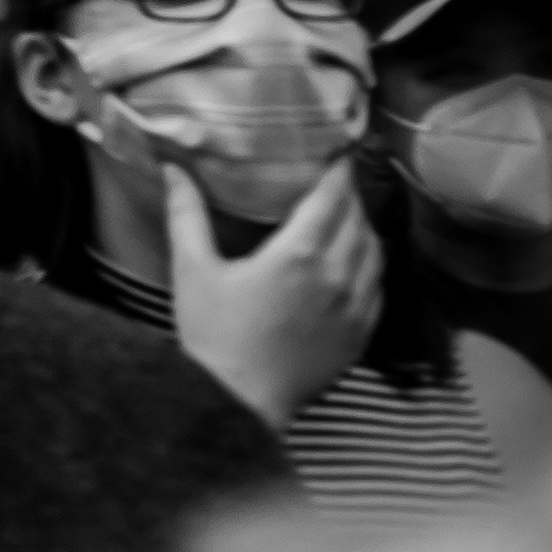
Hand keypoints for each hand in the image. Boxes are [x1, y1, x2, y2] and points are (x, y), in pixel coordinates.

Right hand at [162, 160, 379, 427]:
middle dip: (348, 194)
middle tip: (333, 178)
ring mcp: (356, 307)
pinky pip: (378, 285)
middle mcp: (338, 275)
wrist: (241, 401)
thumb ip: (187, 213)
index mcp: (299, 254)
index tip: (337, 149)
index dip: (338, 170)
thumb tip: (173, 167)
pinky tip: (354, 261)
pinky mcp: (361, 333)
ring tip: (345, 215)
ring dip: (363, 227)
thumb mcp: (192, 269)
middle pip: (358, 220)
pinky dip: (371, 263)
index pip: (332, 198)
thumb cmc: (212, 333)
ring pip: (375, 251)